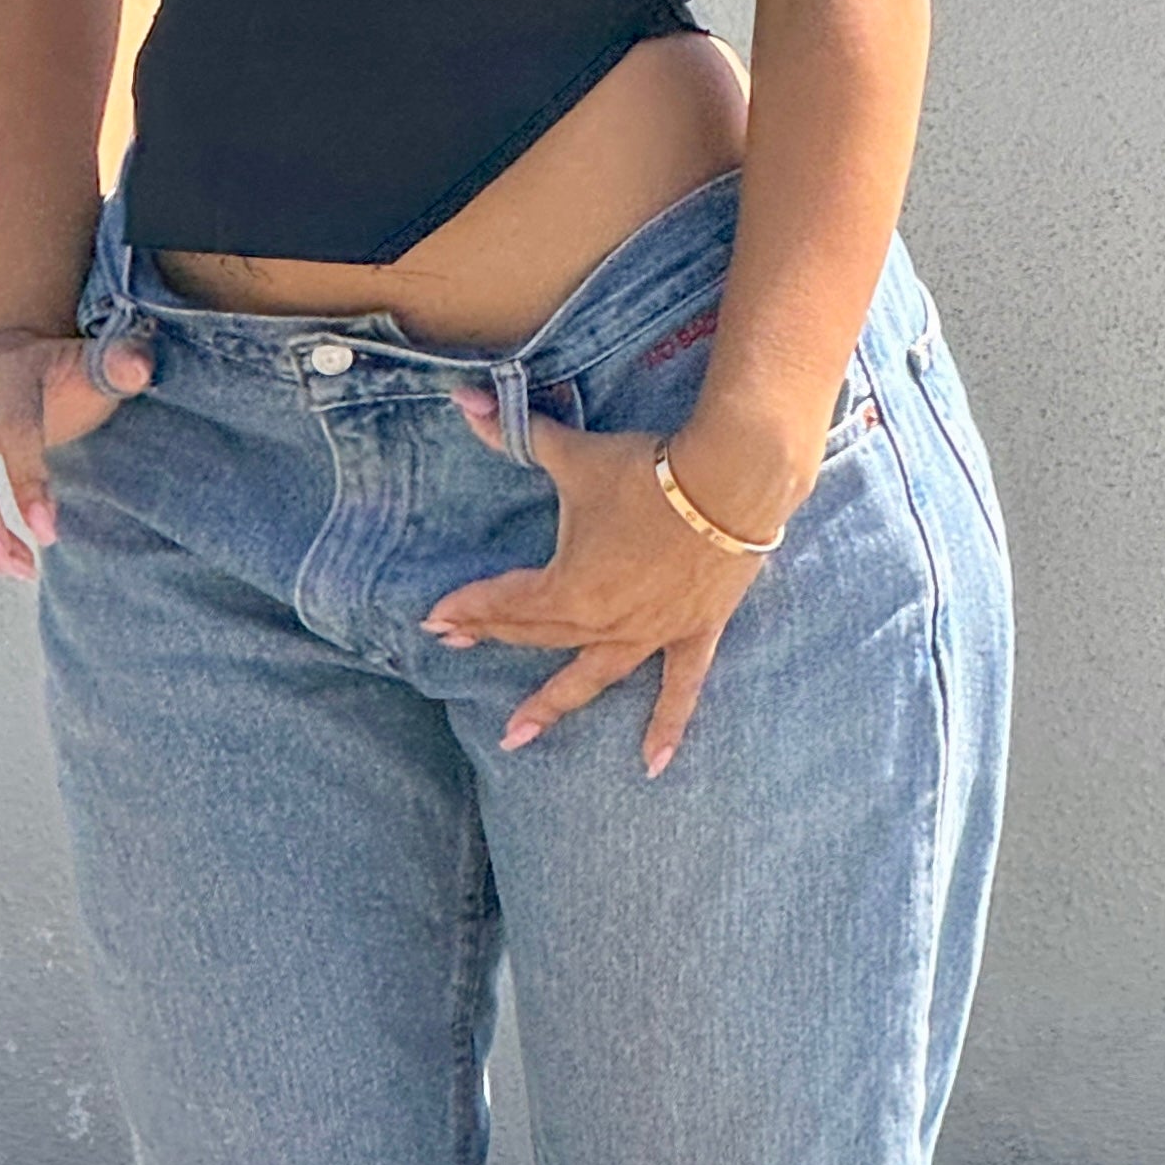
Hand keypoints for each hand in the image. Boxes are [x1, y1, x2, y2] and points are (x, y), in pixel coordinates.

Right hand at [0, 328, 153, 577]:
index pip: (14, 427)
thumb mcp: (94, 368)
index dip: (27, 481)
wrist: (11, 365)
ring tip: (13, 569)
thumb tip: (139, 368)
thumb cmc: (61, 380)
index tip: (48, 534)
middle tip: (15, 565)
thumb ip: (122, 365)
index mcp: (11, 375)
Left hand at [423, 386, 765, 775]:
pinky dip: (667, 726)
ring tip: (517, 738)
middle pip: (537, 635)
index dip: (468, 608)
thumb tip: (463, 399)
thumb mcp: (576, 456)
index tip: (434, 620)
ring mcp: (648, 634)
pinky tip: (653, 764)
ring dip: (552, 707)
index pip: (505, 602)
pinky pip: (679, 689)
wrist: (730, 481)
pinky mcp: (691, 633)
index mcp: (568, 587)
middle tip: (457, 647)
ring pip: (591, 678)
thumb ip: (518, 435)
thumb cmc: (650, 470)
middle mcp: (601, 622)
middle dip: (493, 637)